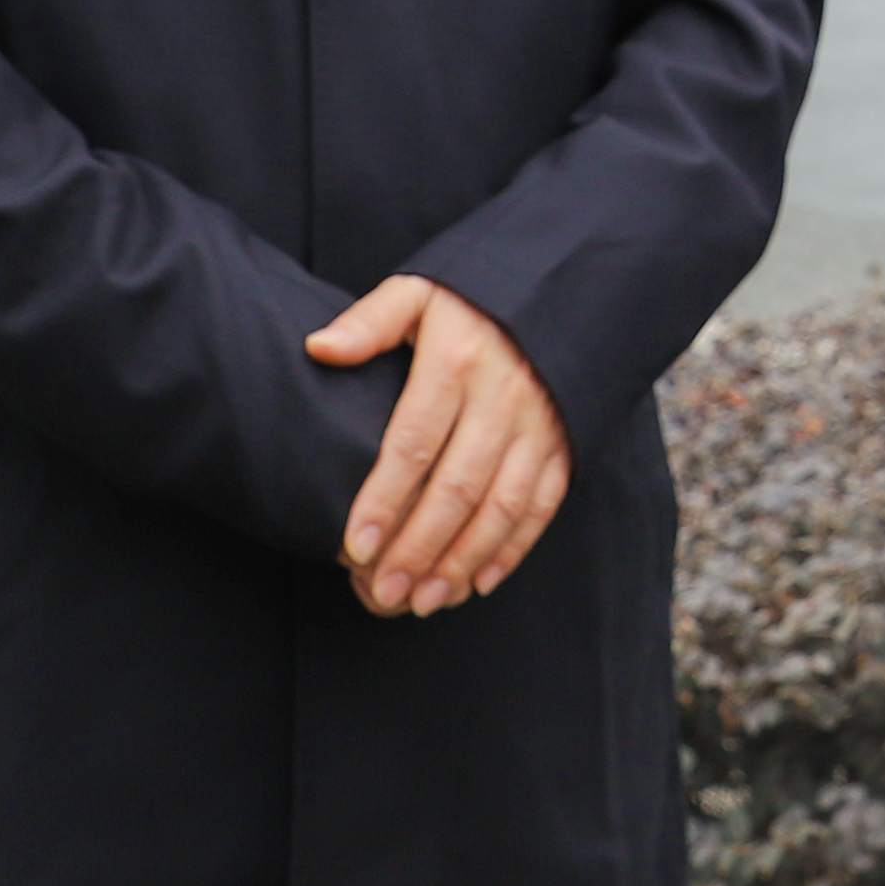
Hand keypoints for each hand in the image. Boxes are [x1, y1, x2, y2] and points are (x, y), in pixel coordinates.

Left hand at [307, 275, 571, 615]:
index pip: (414, 442)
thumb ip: (370, 322)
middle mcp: (503, 397)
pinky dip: (512, 549)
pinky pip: (541, 506)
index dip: (384, 498)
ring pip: (501, 506)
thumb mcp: (419, 292)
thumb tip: (319, 349)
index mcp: (458, 361)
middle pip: (458, 486)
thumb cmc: (471, 299)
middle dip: (419, 546)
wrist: (561, 286)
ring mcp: (539, 425)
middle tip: (385, 591)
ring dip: (463, 559)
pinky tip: (478, 581)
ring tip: (425, 599)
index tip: (355, 545)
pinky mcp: (565, 443)